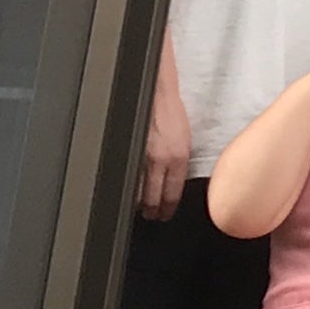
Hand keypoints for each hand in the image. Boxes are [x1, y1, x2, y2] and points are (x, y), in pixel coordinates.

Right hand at [138, 67, 189, 221]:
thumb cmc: (171, 113)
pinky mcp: (127, 150)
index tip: (165, 215)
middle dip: (152, 211)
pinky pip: (125, 176)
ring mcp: (141, 156)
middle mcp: (161, 160)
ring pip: (135, 191)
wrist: (156, 92)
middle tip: (151, 216)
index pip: (172, 194)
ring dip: (136, 203)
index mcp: (179, 158)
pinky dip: (126, 186)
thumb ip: (178, 164)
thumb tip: (173, 182)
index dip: (168, 209)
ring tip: (138, 208)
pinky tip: (126, 191)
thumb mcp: (184, 141)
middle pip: (153, 198)